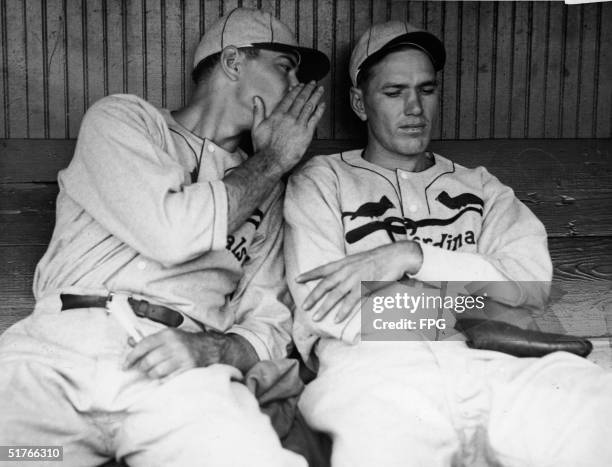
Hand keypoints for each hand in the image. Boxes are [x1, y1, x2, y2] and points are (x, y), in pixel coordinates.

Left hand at [123, 329, 257, 379]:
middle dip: (142, 368)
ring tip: (156, 372)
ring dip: (153, 375)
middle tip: (143, 369)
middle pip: (148, 361)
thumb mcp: (168, 336)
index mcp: (167, 334)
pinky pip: (167, 379)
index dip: (131, 357)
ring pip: (156, 372)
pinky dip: (163, 380)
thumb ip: (149, 340)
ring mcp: (182, 357)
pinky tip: (165, 377)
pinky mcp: (188, 368)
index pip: (143, 345)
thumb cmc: (185, 343)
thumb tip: (129, 342)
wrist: (209, 348)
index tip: (124, 366)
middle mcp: (175, 345)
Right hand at [251, 81, 324, 172]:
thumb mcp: (256, 127)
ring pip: (309, 106)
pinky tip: (323, 104)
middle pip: (301, 99)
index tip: (301, 85)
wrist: (271, 161)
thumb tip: (256, 98)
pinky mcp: (306, 134)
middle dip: (308, 89)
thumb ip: (258, 111)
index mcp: (278, 115)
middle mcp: (289, 117)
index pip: (289, 98)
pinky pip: (315, 119)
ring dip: (315, 96)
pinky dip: (319, 110)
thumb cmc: (262, 147)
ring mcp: (299, 125)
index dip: (296, 90)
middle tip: (313, 82)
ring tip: (320, 89)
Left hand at [296, 241, 423, 323]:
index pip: (322, 269)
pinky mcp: (365, 286)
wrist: (395, 255)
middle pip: (325, 284)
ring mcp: (355, 278)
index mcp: (344, 263)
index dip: (309, 274)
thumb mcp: (358, 259)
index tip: (297, 279)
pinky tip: (337, 319)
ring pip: (335, 295)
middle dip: (313, 296)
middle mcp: (346, 270)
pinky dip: (343, 311)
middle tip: (304, 306)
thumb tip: (339, 274)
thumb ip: (347, 267)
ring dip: (324, 307)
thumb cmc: (379, 258)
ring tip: (316, 317)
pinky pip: (351, 301)